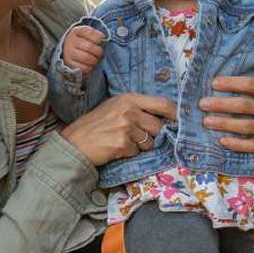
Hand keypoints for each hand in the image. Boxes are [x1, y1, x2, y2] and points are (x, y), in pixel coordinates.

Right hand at [58, 93, 174, 165]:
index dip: (174, 113)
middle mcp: (129, 110)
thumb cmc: (94, 126)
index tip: (179, 120)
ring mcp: (126, 127)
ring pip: (149, 142)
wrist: (74, 142)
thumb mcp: (114, 108)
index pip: (162, 103)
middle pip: (158, 126)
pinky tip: (115, 149)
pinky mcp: (122, 144)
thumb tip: (161, 118)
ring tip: (122, 142)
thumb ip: (136, 109)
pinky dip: (129, 154)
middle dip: (152, 135)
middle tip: (136, 137)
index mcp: (128, 99)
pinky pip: (137, 152)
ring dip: (140, 146)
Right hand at [62, 25, 104, 71]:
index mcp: (77, 31)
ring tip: (95, 59)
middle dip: (98, 51)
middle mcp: (71, 41)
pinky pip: (84, 67)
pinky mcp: (69, 63)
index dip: (99, 37)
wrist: (69, 49)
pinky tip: (90, 64)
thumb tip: (106, 41)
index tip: (100, 40)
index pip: (91, 33)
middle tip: (99, 53)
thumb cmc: (83, 41)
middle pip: (89, 47)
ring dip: (95, 60)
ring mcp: (69, 52)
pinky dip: (90, 67)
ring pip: (87, 58)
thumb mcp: (87, 34)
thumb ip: (96, 36)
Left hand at [199, 57, 253, 154]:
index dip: (232, 83)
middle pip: (245, 106)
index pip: (251, 85)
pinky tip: (222, 141)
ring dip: (224, 124)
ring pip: (246, 127)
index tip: (214, 83)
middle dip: (221, 104)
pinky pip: (253, 145)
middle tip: (202, 103)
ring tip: (206, 121)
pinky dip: (237, 144)